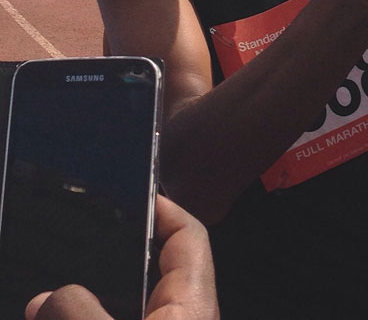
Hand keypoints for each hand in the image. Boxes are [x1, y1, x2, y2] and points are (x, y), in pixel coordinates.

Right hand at [25, 196, 218, 318]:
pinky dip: (91, 314)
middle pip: (154, 269)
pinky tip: (53, 313)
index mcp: (193, 307)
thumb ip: (82, 314)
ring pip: (129, 303)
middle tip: (78, 237)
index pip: (189, 236)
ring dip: (94, 294)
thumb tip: (45, 297)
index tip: (135, 188)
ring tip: (55, 283)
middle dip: (115, 252)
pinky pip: (116, 318)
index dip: (165, 206)